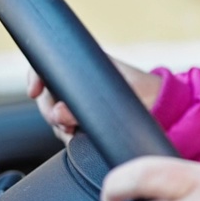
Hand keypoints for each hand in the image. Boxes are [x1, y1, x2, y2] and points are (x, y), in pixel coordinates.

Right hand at [27, 57, 162, 143]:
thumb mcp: (121, 97)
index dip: (36, 75)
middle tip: (63, 124)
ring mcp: (82, 99)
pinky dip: (67, 134)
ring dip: (58, 125)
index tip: (34, 91)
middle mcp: (81, 80)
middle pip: (46, 92)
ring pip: (53, 112)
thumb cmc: (149, 93)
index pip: (50, 63)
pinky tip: (78, 137)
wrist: (166, 108)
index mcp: (87, 65)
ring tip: (73, 132)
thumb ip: (89, 105)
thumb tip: (58, 114)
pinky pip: (65, 126)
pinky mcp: (86, 117)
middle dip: (48, 110)